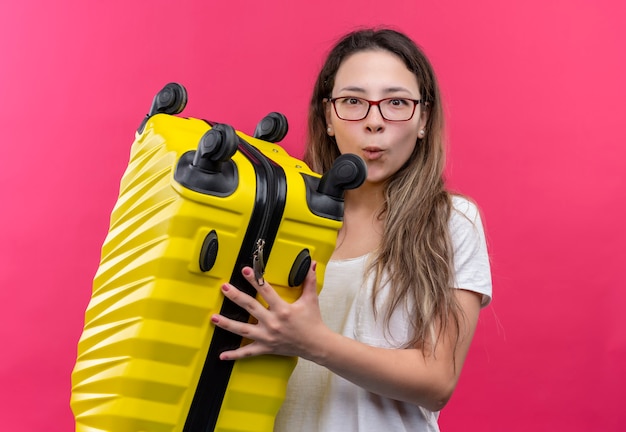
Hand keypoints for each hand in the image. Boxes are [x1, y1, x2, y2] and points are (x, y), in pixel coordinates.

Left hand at [211, 261, 327, 360]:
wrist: (316, 345)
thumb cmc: (313, 321)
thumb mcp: (311, 299)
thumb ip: (309, 280)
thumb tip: (313, 262)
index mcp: (283, 309)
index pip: (266, 291)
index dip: (255, 280)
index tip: (245, 271)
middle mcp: (273, 323)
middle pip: (250, 307)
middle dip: (236, 296)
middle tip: (224, 287)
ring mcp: (267, 336)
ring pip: (243, 330)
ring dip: (227, 324)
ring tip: (213, 317)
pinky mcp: (266, 347)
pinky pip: (248, 352)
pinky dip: (235, 354)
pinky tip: (221, 355)